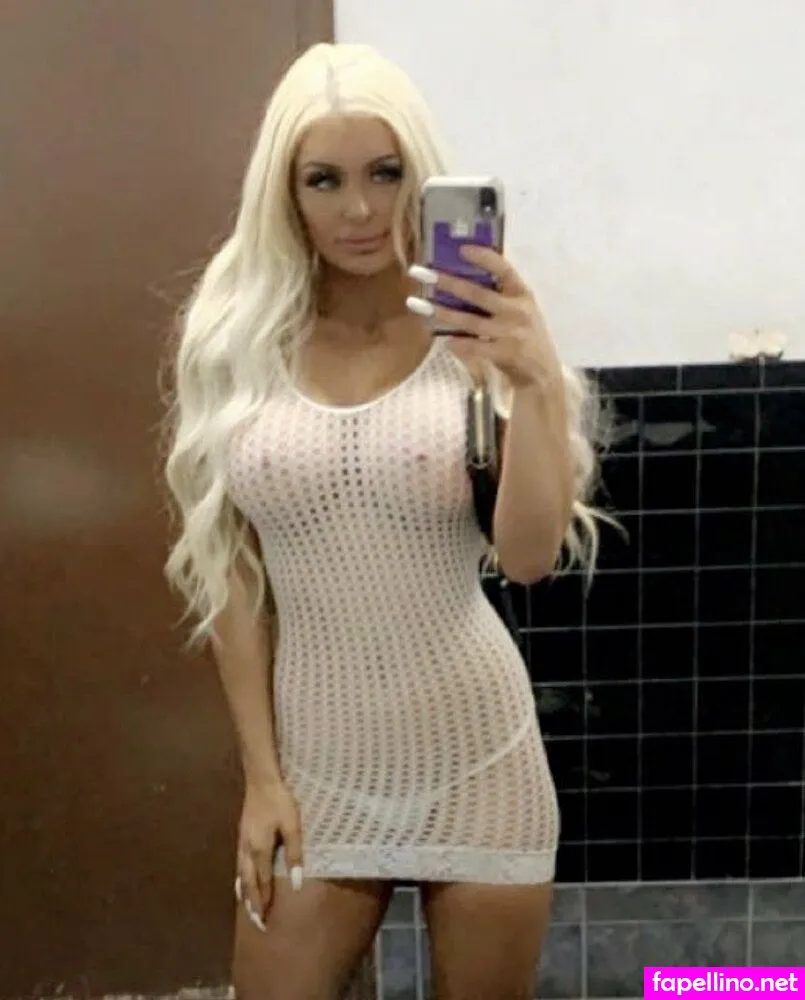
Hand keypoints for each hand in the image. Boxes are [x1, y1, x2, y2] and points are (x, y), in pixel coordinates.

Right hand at [234, 781, 303, 930]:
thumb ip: (294, 853)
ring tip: (247, 909)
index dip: (265, 901)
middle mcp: (247, 850)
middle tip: (256, 923)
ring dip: (244, 894)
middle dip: (252, 904)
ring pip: (241, 875)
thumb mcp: (292, 825)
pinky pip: (239, 865)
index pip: (262, 883)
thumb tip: (297, 881)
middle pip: (248, 883)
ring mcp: (242, 843)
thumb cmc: (280, 801)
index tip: (266, 920)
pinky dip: (240, 880)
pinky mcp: (242, 836)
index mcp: (260, 850)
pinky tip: (241, 882)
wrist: (261, 780)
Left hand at [407, 248, 559, 389]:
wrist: (543, 371)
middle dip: (449, 282)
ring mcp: (511, 332)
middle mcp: (517, 310)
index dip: (484, 257)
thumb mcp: (521, 309)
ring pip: (471, 320)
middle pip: (478, 294)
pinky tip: (445, 340)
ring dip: (444, 312)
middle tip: (424, 274)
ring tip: (422, 305)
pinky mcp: (505, 353)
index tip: (462, 249)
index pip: (504, 269)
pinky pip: (475, 347)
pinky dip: (459, 343)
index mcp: (522, 293)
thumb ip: (500, 295)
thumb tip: (462, 279)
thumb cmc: (525, 335)